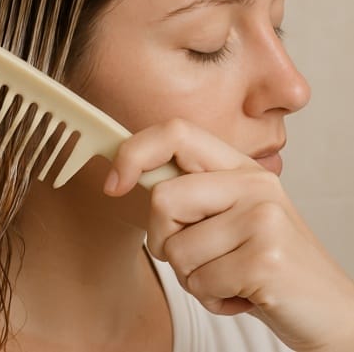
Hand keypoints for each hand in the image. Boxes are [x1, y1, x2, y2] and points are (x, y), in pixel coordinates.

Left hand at [104, 118, 353, 351]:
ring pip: (176, 249)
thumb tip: (126, 174)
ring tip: (228, 276)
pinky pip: (199, 283)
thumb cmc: (266, 262)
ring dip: (191, 276)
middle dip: (164, 239)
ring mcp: (262, 217)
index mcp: (238, 167)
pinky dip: (211, 298)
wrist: (329, 309)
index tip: (114, 183)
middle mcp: (252, 183)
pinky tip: (243, 294)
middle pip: (162, 198)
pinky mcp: (267, 257)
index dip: (134, 152)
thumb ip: (190, 192)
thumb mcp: (230, 216)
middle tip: (197, 255)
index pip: (175, 132)